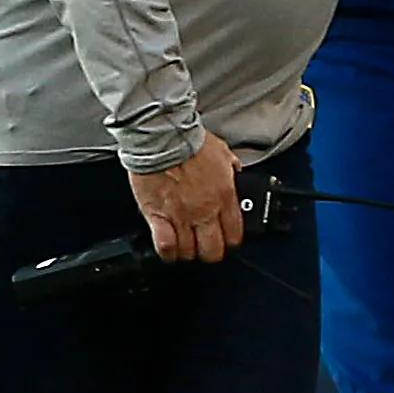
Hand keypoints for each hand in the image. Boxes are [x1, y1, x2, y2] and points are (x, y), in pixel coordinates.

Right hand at [130, 133, 241, 263]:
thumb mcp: (223, 153)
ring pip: (189, 251)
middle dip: (211, 253)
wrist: (164, 140)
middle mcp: (205, 211)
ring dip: (188, 252)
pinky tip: (168, 250)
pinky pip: (165, 245)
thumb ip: (230, 168)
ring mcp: (181, 217)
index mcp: (225, 196)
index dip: (232, 241)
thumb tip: (235, 172)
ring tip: (186, 247)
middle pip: (213, 250)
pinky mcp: (158, 217)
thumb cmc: (190, 143)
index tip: (227, 240)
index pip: (235, 233)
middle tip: (206, 247)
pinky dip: (168, 252)